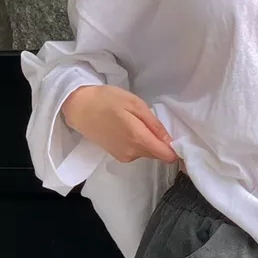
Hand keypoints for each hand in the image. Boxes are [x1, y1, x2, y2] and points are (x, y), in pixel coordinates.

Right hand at [62, 85, 178, 164]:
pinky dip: (137, 143)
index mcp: (139, 140)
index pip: (167, 155)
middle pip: (158, 154)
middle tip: (151, 122)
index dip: (175, 149)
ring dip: (147, 141)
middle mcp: (133, 154)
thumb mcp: (135, 105)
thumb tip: (171, 141)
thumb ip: (154, 125)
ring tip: (135, 122)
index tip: (178, 139)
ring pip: (147, 153)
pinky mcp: (118, 156)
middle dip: (160, 142)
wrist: (79, 108)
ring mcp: (124, 157)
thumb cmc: (107, 100)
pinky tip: (127, 129)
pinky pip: (136, 152)